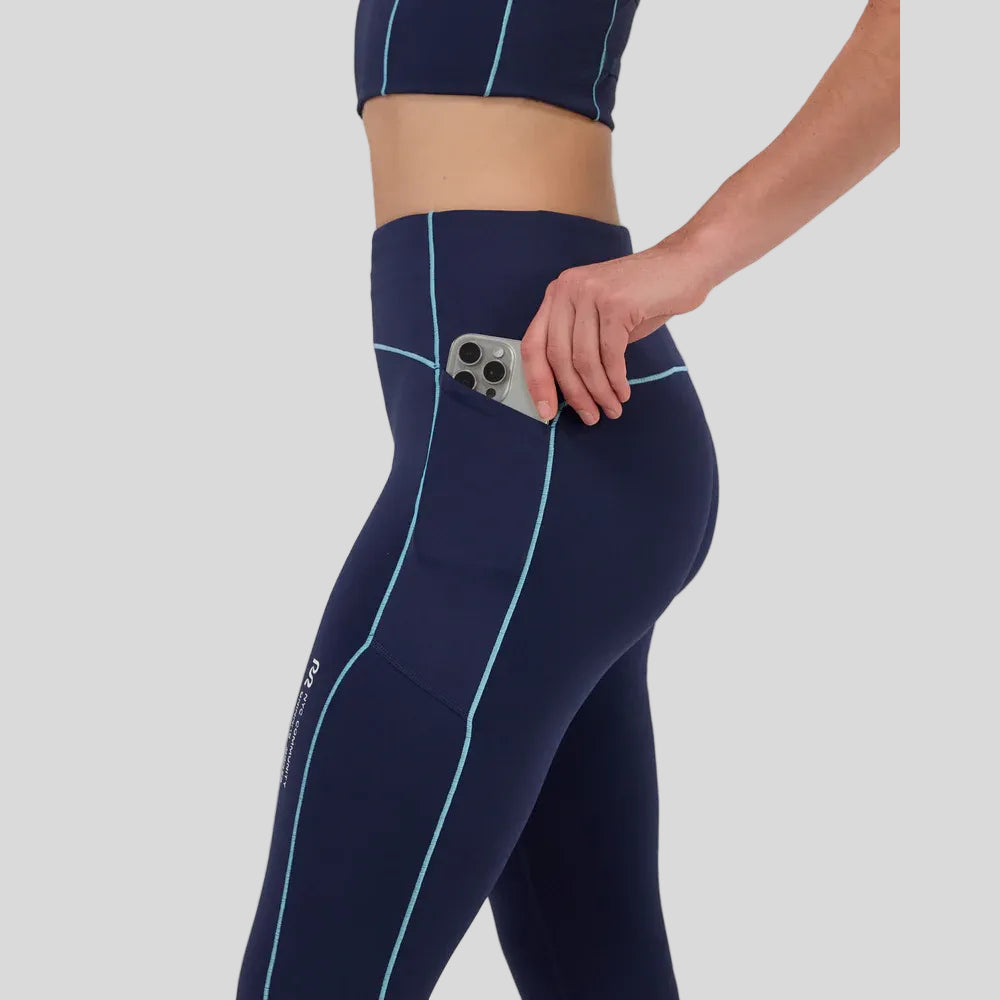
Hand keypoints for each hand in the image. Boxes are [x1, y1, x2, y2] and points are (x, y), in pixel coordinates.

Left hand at [520, 233, 716, 423]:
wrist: (684, 265)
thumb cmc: (643, 296)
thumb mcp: (599, 317)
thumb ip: (578, 343)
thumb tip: (567, 390)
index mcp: (558, 294)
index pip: (534, 344)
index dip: (537, 382)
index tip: (545, 411)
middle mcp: (568, 289)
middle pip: (558, 356)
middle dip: (574, 394)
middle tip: (589, 416)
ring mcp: (591, 293)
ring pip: (585, 359)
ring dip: (599, 392)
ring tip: (611, 408)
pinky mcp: (617, 302)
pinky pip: (610, 354)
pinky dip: (616, 380)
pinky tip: (623, 391)